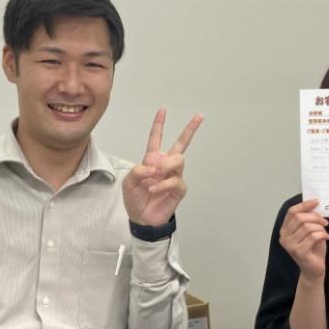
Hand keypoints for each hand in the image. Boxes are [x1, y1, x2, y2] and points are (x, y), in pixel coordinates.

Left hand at [123, 108, 202, 226]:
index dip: (159, 124)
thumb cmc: (135, 199)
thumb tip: (153, 166)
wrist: (142, 218)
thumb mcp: (128, 183)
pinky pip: (175, 180)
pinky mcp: (179, 189)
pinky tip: (154, 189)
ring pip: (178, 160)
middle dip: (190, 129)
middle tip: (199, 117)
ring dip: (165, 166)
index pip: (156, 138)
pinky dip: (162, 184)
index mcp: (152, 159)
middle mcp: (165, 165)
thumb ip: (137, 171)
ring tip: (153, 177)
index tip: (163, 109)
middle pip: (182, 144)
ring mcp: (174, 176)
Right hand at [279, 199, 328, 281]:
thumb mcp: (309, 231)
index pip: (292, 212)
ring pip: (307, 227)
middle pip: (299, 218)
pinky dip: (322, 234)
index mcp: (284, 230)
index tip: (316, 201)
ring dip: (320, 227)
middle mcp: (284, 237)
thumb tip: (314, 205)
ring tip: (325, 231)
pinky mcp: (298, 252)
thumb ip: (308, 220)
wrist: (314, 269)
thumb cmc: (312, 249)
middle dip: (315, 217)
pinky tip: (326, 237)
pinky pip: (313, 237)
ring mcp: (290, 245)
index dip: (304, 205)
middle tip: (325, 221)